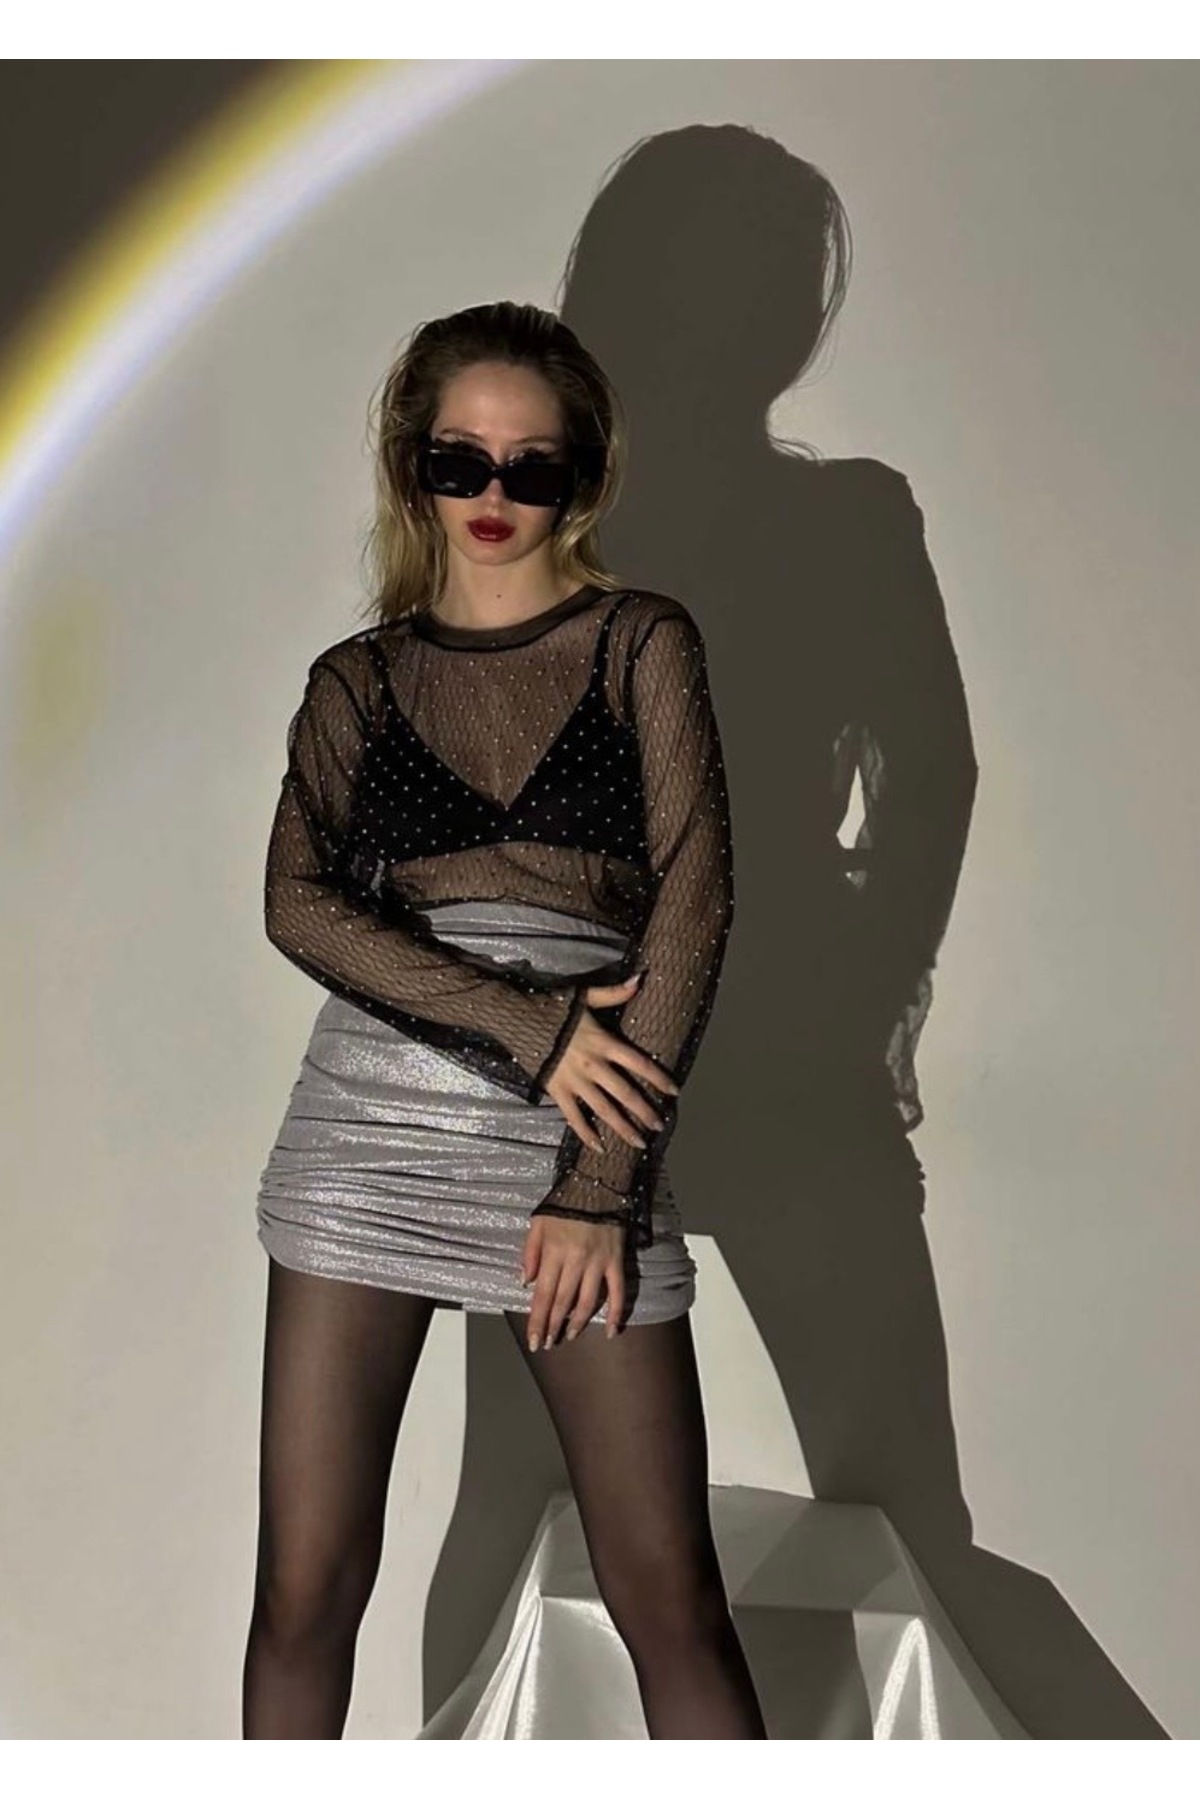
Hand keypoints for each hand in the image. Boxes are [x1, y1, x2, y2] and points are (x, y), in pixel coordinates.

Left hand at [521, 1212, 625, 1347]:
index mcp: (554, 1251)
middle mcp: (575, 1259)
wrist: (597, 1184)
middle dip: (553, 1326)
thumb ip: (529, 1253)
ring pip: (587, 1301)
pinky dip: (616, 1313)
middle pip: (562, 1302)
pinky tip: (611, 1330)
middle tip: (548, 1343)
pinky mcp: (616, 1260)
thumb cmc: (565, 1203)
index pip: (543, 1294)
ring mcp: (598, 1261)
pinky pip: (618, 1291)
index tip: (534, 1339)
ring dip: (578, 1323)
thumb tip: (525, 1282)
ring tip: (569, 1335)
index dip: (537, 1320)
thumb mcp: (538, 1223)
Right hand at [542, 972, 680, 1153]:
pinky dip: (586, 1134)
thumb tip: (641, 979)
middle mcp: (593, 1065)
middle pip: (625, 1093)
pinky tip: (599, 1147)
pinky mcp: (557, 1091)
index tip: (673, 1091)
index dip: (658, 1078)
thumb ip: (615, 993)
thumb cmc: (552, 1007)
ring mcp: (575, 1081)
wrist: (516, 1018)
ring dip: (623, 1128)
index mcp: (604, 1042)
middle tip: (659, 1125)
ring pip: (604, 1110)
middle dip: (645, 1111)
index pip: (639, 1064)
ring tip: (639, 1142)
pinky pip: (574, 1117)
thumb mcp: (586, 996)